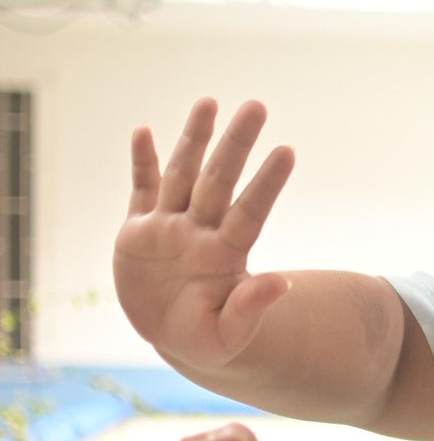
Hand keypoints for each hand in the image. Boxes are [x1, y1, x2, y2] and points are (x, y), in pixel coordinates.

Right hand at [114, 99, 294, 369]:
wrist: (173, 336)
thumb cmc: (206, 339)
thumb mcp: (226, 337)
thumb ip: (250, 310)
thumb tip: (282, 284)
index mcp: (226, 256)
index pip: (250, 212)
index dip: (266, 183)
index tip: (287, 151)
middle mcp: (201, 232)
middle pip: (219, 180)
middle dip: (236, 144)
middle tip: (257, 105)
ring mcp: (170, 228)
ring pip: (183, 174)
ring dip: (194, 138)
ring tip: (210, 102)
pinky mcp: (138, 231)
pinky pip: (141, 190)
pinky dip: (142, 162)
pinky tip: (144, 133)